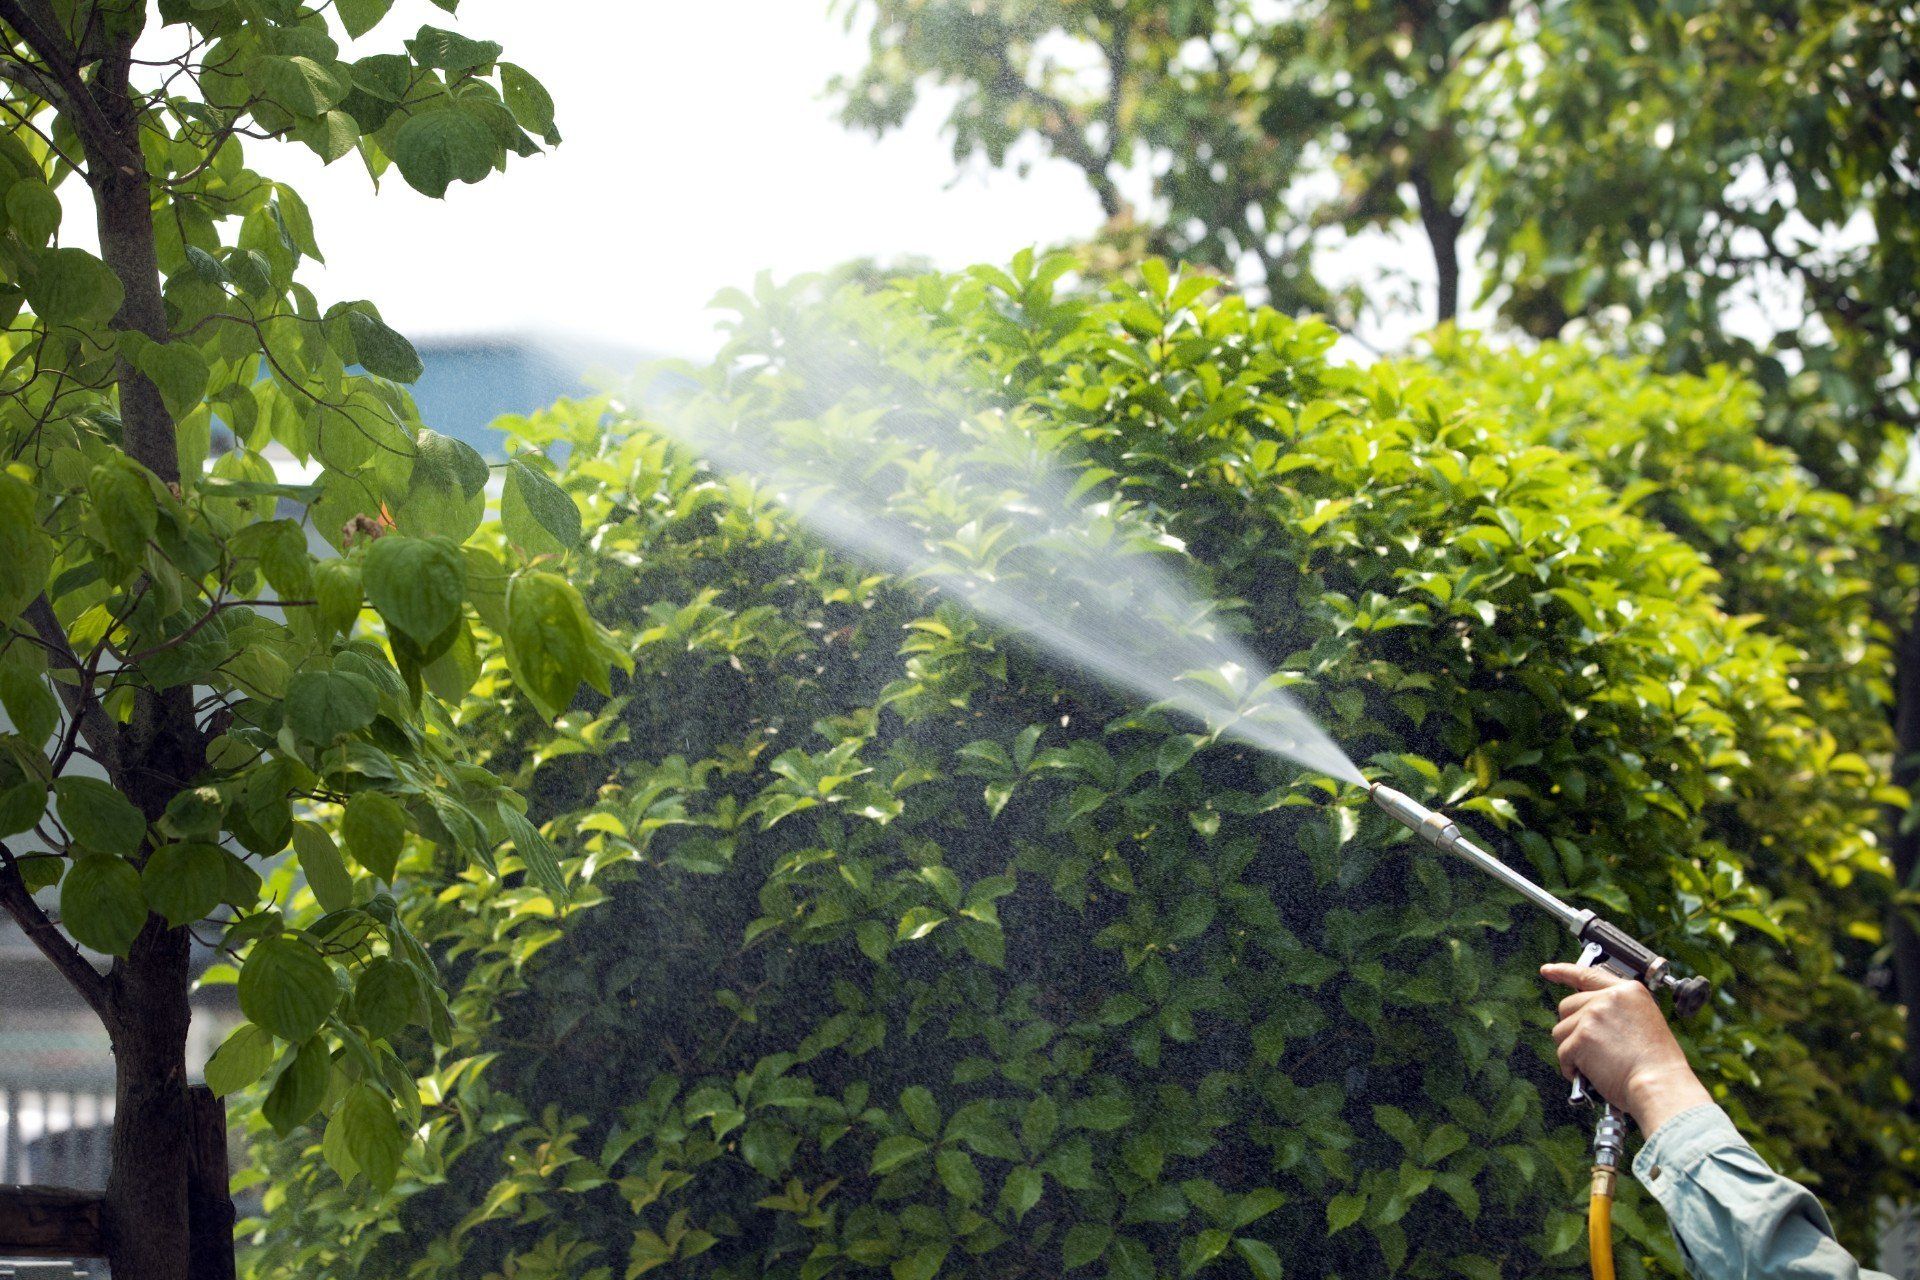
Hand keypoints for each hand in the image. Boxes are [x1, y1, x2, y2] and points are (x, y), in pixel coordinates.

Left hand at [1541, 963, 1713, 1134]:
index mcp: (1628, 992)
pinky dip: (1571, 1067)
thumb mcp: (1644, 1022)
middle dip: (1572, 1028)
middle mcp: (1608, 998)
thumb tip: (1589, 1016)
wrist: (1660, 1084)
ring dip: (1571, 1049)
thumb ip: (1617, 1012)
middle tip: (1590, 1048)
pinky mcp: (1581, 1038)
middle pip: (1568, 1006)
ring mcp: (1593, 1016)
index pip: (1588, 975)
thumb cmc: (1657, 1064)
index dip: (1563, 972)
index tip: (1548, 970)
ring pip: (1561, 1031)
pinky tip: (1588, 1075)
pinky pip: (1563, 1053)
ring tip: (1595, 1063)